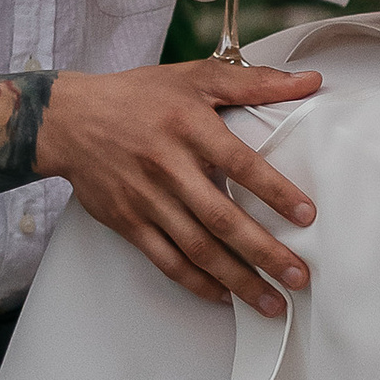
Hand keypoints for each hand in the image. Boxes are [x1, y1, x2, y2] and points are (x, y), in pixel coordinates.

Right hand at [37, 60, 324, 314]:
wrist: (69, 120)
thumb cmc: (138, 97)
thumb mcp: (195, 77)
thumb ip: (255, 81)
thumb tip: (310, 82)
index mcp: (189, 127)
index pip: (241, 163)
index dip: (275, 192)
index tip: (306, 216)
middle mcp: (168, 166)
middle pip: (221, 217)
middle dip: (264, 252)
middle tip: (298, 275)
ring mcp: (146, 199)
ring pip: (197, 248)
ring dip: (237, 279)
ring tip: (271, 302)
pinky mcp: (128, 223)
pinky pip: (166, 260)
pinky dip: (196, 283)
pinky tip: (224, 295)